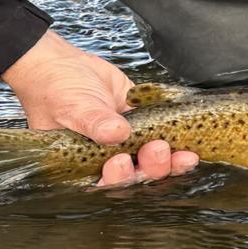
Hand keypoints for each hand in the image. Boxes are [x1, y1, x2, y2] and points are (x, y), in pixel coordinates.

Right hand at [1, 30, 198, 185]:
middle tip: (157, 149)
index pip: (107, 184)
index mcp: (86, 165)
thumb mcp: (71, 107)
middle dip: (151, 168)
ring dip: (171, 163)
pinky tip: (192, 148)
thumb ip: (93, 122)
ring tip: (181, 153)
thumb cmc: (55, 90)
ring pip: (156, 164)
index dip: (119, 180)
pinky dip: (180, 146)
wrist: (64, 64)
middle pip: (137, 177)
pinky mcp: (147, 126)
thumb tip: (117, 133)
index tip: (122, 161)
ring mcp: (131, 144)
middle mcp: (109, 160)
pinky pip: (167, 141)